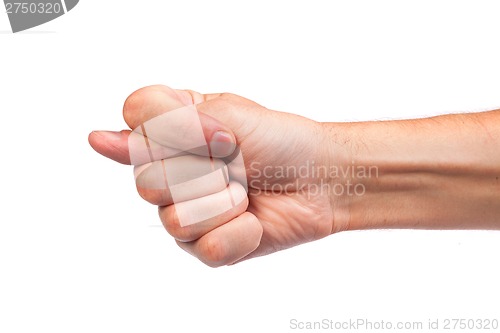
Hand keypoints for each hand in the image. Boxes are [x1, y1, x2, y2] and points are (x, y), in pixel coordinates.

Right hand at [89, 85, 344, 265]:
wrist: (322, 179)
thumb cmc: (280, 141)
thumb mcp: (225, 115)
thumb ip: (163, 127)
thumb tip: (100, 139)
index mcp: (172, 131)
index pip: (134, 121)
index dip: (173, 130)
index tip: (216, 133)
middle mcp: (171, 171)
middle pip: (147, 181)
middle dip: (202, 171)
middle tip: (236, 162)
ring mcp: (185, 211)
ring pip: (176, 219)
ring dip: (224, 202)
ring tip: (246, 193)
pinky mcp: (207, 246)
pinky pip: (204, 248)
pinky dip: (239, 232)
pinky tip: (253, 220)